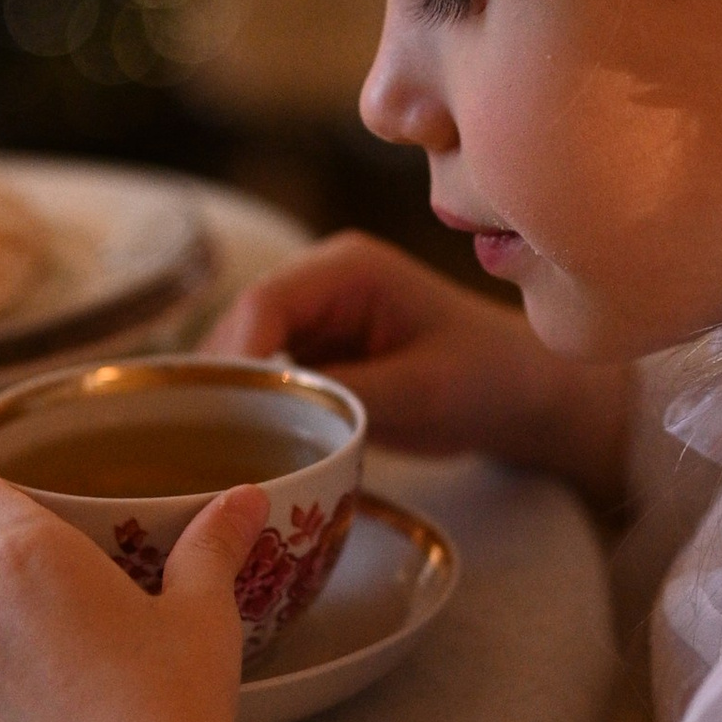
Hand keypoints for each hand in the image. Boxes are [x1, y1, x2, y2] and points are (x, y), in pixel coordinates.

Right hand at [205, 231, 632, 510]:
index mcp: (348, 268)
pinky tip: (236, 450)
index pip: (263, 303)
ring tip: (207, 454)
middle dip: (218, 381)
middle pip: (241, 326)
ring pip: (244, 355)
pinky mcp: (316, 354)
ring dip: (228, 398)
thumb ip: (345, 397)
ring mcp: (314, 318)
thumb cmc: (487, 379)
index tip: (213, 414)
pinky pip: (265, 378)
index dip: (232, 356)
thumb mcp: (420, 392)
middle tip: (195, 446)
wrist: (526, 393)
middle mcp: (319, 283)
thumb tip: (270, 415)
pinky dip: (250, 409)